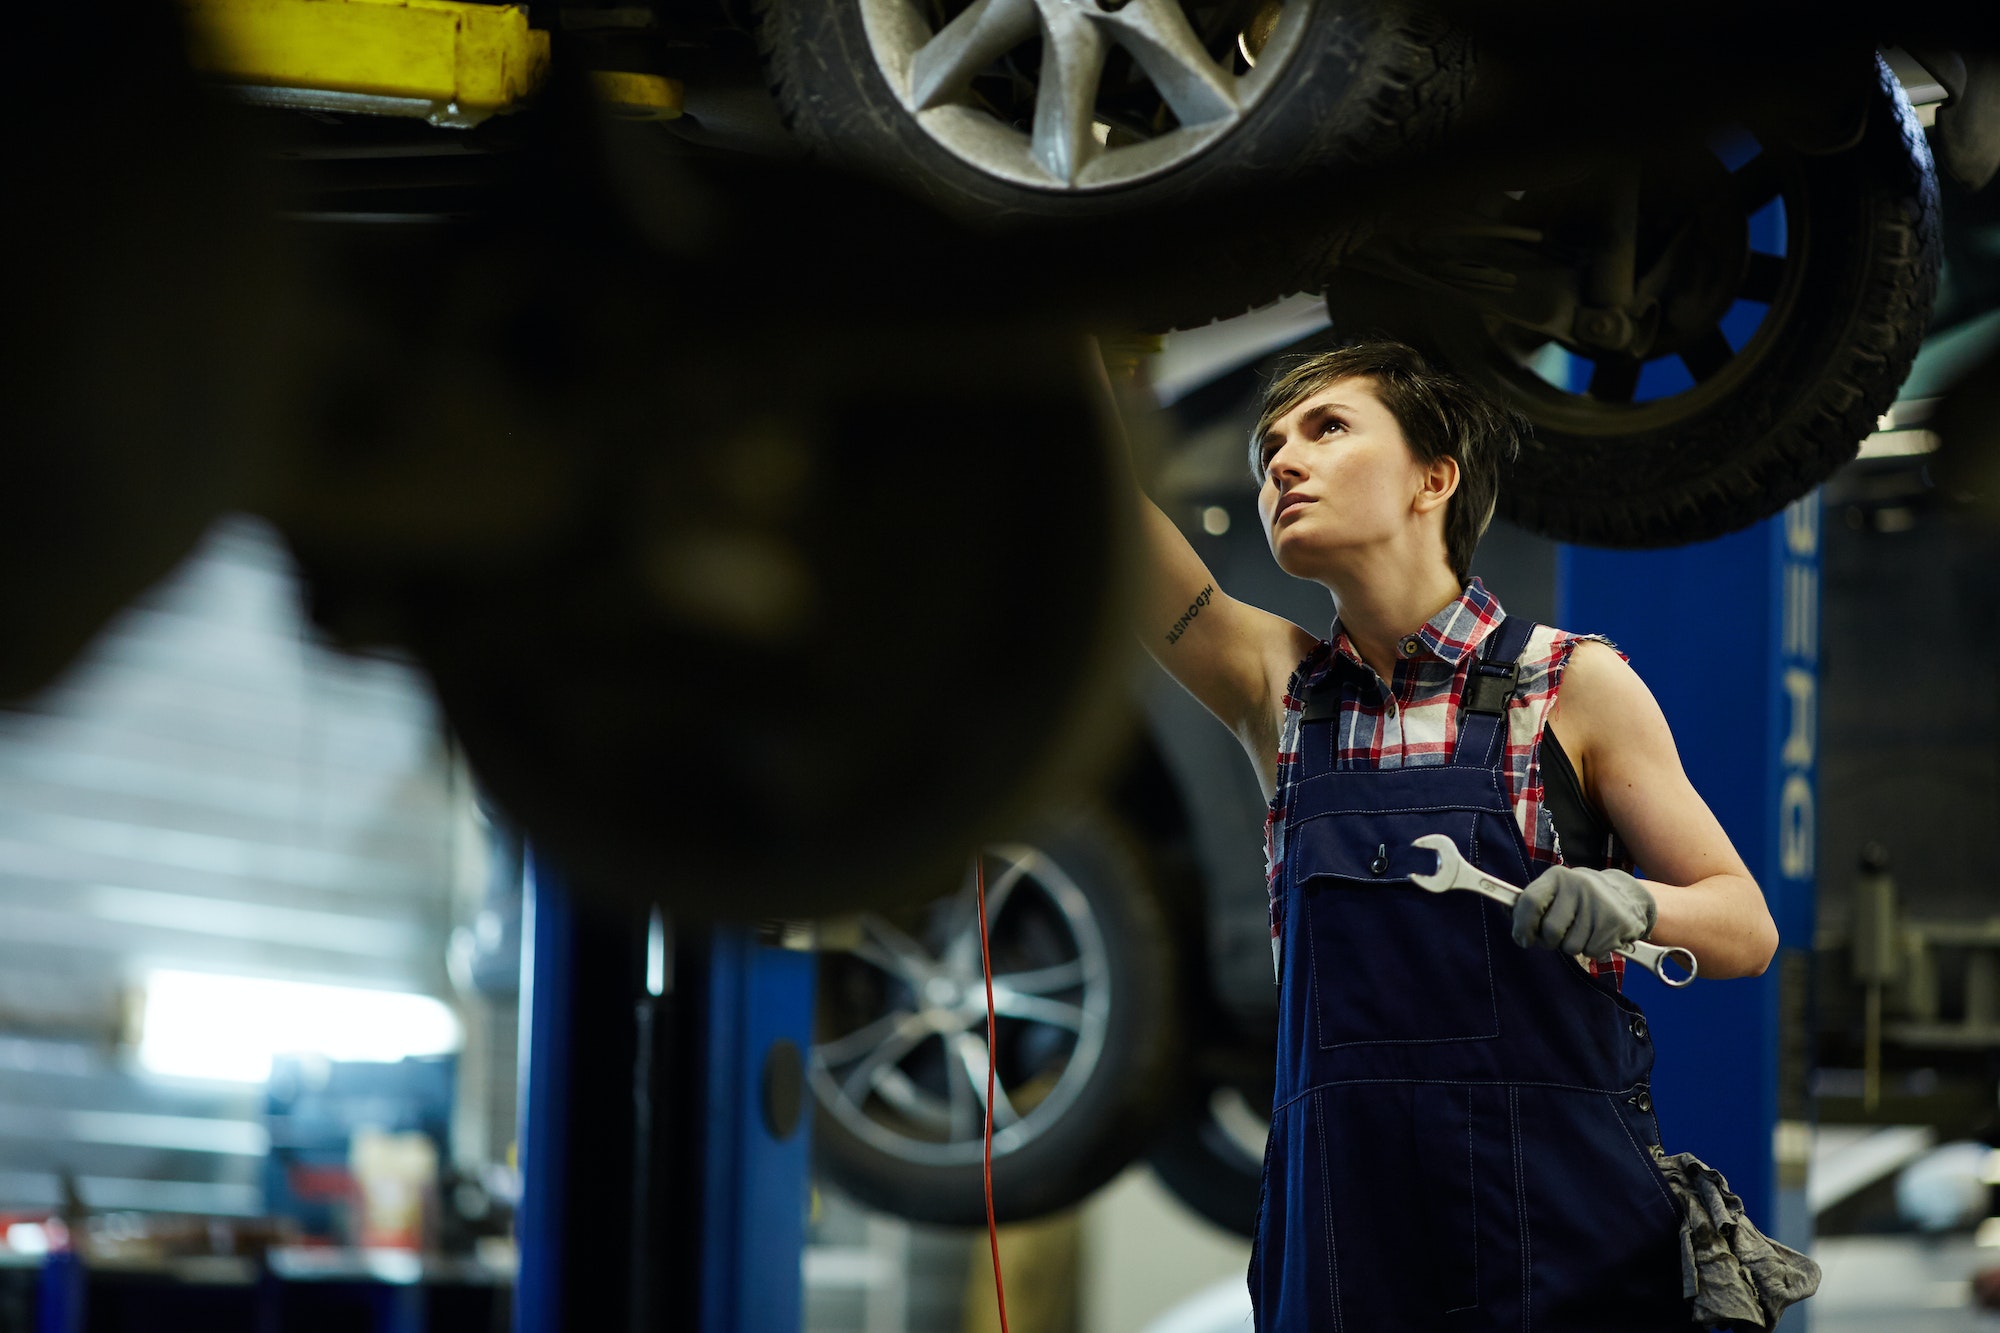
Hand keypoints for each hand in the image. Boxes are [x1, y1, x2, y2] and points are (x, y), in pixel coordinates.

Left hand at [1511, 864, 1657, 959]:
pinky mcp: (1617, 922)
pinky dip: (1592, 949)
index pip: (1530, 901)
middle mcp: (1578, 886)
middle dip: (1550, 941)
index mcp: (1557, 877)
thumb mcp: (1556, 891)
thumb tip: (1507, 912)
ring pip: (1571, 947)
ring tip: (1583, 930)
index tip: (1522, 939)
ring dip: (1573, 946)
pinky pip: (1592, 952)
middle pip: (1550, 931)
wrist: (1628, 896)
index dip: (1522, 925)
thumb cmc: (1579, 898)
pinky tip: (1599, 934)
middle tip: (1558, 935)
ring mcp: (1599, 903)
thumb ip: (1532, 903)